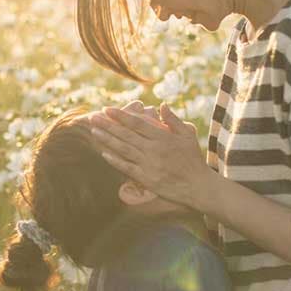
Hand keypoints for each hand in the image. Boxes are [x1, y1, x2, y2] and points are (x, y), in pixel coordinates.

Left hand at [88, 102, 213, 207]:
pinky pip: (127, 168)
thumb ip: (173, 120)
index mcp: (163, 137)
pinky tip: (104, 153)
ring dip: (107, 140)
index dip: (120, 115)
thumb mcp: (187, 135)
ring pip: (124, 149)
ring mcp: (149, 164)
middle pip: (126, 134)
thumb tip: (161, 105)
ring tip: (94, 131)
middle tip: (93, 117)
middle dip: (108, 125)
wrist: (197, 186)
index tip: (107, 109)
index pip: (137, 123)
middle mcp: (153, 149)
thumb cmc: (193, 158)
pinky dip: (115, 160)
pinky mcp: (146, 178)